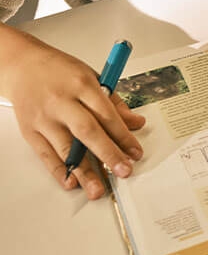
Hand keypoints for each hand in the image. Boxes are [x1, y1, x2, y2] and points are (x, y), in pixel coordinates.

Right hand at [1, 28, 144, 199]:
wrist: (23, 66)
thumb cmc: (61, 71)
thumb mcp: (93, 78)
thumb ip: (114, 103)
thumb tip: (136, 124)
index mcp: (82, 85)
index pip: (106, 114)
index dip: (123, 136)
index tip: (135, 153)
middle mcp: (62, 102)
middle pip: (87, 131)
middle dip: (108, 154)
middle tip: (123, 171)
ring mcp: (44, 118)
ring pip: (66, 148)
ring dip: (84, 171)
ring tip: (97, 188)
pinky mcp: (30, 131)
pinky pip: (46, 155)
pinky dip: (59, 171)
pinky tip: (72, 182)